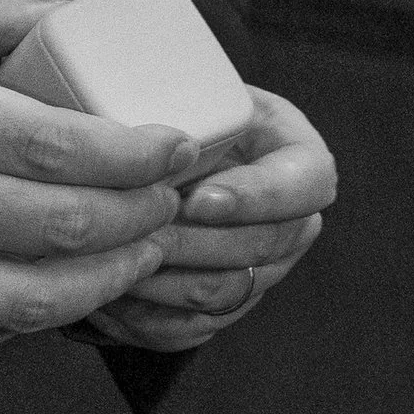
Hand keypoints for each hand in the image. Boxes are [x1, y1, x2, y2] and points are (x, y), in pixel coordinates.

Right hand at [0, 0, 194, 354]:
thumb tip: (73, 4)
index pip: (48, 143)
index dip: (138, 154)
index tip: (187, 142)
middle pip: (55, 230)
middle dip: (143, 220)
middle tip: (183, 198)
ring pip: (23, 304)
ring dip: (104, 285)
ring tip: (141, 251)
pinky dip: (30, 317)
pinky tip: (59, 286)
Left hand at [81, 86, 335, 351]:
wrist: (154, 146)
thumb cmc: (168, 101)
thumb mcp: (185, 85)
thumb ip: (178, 100)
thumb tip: (146, 139)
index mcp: (298, 157)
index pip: (308, 185)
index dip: (255, 198)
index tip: (197, 198)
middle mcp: (293, 219)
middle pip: (262, 247)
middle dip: (192, 242)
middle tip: (133, 231)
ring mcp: (263, 269)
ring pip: (224, 292)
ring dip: (164, 280)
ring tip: (110, 260)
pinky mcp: (223, 305)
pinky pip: (192, 328)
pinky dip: (146, 317)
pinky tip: (105, 296)